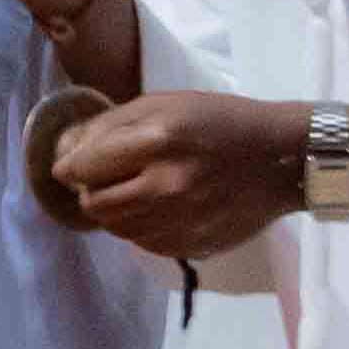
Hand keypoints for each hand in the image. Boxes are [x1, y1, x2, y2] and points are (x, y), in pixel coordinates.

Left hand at [34, 87, 303, 261]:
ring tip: (136, 190)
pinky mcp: (193, 245)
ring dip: (115, 210)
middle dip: (90, 191)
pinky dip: (141, 227)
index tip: (70, 166)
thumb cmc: (221, 121)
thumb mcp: (166, 104)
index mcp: (159, 140)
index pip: (84, 167)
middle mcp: (167, 185)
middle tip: (104, 178)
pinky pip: (143, 243)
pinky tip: (161, 207)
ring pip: (115, 228)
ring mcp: (182, 221)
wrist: (281, 159)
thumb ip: (111, 125)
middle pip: (94, 204)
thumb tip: (67, 154)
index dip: (69, 167)